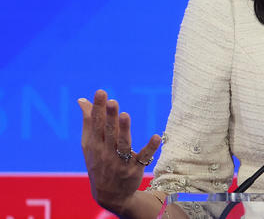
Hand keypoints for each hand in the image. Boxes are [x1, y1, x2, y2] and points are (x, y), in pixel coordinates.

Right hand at [78, 89, 161, 213]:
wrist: (109, 195)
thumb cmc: (99, 163)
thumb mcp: (89, 145)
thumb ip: (88, 121)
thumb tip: (82, 100)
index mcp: (94, 144)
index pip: (96, 124)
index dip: (98, 109)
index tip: (101, 92)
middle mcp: (106, 152)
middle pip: (109, 132)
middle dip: (110, 117)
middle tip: (112, 101)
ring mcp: (120, 162)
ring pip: (123, 144)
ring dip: (125, 130)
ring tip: (126, 115)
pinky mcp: (135, 169)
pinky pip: (143, 158)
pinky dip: (150, 148)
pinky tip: (157, 136)